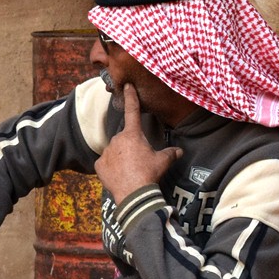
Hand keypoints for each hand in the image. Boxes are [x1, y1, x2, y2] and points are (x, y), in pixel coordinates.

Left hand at [94, 83, 181, 202]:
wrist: (133, 193)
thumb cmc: (149, 173)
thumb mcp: (163, 161)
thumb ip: (171, 153)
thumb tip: (179, 151)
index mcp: (133, 135)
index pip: (132, 111)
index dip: (130, 97)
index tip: (126, 85)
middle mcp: (117, 139)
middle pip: (124, 138)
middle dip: (131, 146)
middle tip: (139, 161)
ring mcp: (106, 152)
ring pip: (114, 151)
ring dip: (121, 157)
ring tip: (130, 170)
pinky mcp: (99, 165)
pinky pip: (106, 163)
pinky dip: (112, 168)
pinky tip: (119, 176)